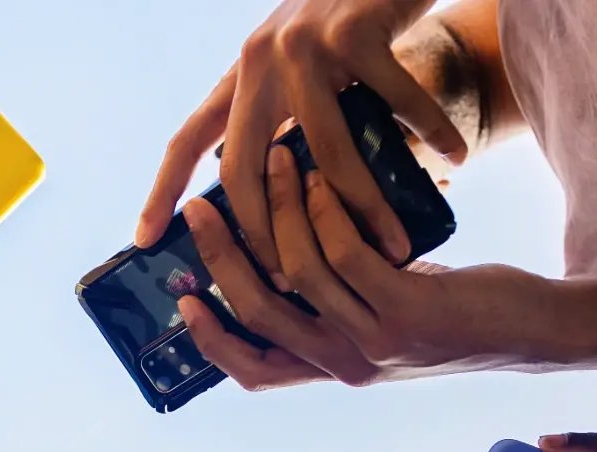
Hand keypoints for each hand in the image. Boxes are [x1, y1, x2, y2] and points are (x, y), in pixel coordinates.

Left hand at [136, 0, 466, 274]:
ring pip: (328, 152)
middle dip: (269, 234)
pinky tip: (454, 158)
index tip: (142, 238)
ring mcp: (303, 45)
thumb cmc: (353, 13)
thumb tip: (301, 198)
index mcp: (243, 73)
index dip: (161, 189)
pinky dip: (429, 133)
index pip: (188, 138)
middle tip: (297, 281)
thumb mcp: (306, 61)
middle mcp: (261, 60)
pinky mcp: (354, 31)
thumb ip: (292, 115)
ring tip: (394, 245)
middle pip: (247, 166)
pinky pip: (396, 102)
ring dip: (365, 206)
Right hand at [178, 149, 550, 389]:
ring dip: (276, 213)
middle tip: (200, 208)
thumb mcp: (383, 315)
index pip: (254, 371)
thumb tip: (283, 255)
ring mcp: (376, 342)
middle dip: (221, 256)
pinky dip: (325, 214)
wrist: (526, 332)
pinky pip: (347, 257)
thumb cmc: (452, 314)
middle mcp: (347, 365)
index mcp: (333, 370)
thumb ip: (336, 304)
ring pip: (299, 274)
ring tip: (270, 165)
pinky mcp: (406, 311)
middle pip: (259, 314)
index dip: (211, 339)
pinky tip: (319, 181)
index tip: (182, 296)